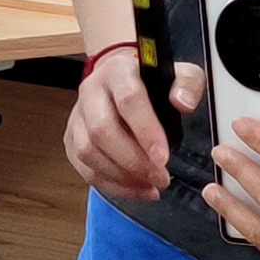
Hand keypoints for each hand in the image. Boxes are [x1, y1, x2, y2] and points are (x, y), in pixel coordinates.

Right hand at [65, 42, 199, 199]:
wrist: (120, 78)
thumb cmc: (151, 80)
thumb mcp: (179, 73)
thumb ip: (187, 84)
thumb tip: (183, 103)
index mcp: (118, 71)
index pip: (128, 100)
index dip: (145, 131)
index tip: (163, 158)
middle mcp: (92, 91)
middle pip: (101, 130)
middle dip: (133, 161)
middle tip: (161, 178)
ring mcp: (78, 116)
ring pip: (88, 152)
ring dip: (121, 176)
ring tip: (151, 185)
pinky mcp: (72, 138)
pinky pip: (85, 168)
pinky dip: (111, 185)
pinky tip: (136, 189)